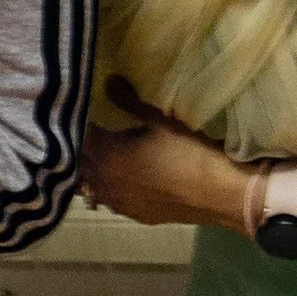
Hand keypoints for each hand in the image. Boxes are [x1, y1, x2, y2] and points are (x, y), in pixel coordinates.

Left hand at [79, 85, 244, 230]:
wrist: (218, 195)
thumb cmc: (188, 153)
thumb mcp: (160, 121)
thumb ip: (129, 101)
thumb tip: (108, 80)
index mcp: (106, 157)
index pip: (79, 137)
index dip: (80, 123)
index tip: (84, 111)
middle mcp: (104, 184)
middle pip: (81, 164)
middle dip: (81, 147)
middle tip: (89, 130)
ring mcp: (118, 203)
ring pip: (91, 186)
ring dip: (91, 170)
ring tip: (99, 156)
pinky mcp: (134, 215)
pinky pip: (110, 200)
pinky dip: (108, 188)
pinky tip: (118, 180)